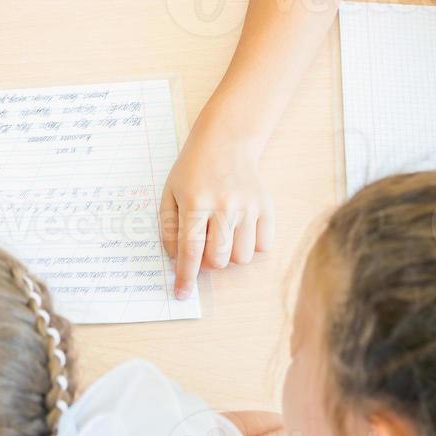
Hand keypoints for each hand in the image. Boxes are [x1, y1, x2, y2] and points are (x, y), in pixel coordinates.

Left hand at [159, 122, 272, 299]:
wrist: (226, 140)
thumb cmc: (193, 168)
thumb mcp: (170, 191)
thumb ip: (168, 227)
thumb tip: (175, 260)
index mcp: (195, 202)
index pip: (190, 251)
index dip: (185, 277)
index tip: (182, 294)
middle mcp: (224, 205)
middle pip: (218, 259)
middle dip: (207, 262)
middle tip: (204, 244)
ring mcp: (248, 207)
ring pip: (241, 257)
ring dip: (229, 254)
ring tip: (222, 233)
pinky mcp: (266, 207)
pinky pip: (263, 246)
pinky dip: (251, 245)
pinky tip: (240, 229)